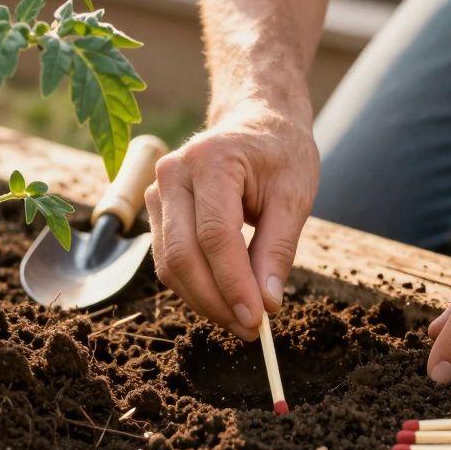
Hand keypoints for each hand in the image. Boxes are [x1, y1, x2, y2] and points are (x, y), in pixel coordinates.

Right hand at [146, 101, 318, 340]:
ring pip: (170, 264)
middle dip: (216, 301)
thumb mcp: (294, 195)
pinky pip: (169, 260)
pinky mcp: (156, 210)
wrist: (255, 120)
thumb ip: (278, 249)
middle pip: (183, 254)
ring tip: (242, 320)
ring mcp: (157, 191)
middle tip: (251, 329)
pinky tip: (225, 299)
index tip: (258, 319)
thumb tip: (267, 304)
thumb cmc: (280, 153)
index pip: (215, 235)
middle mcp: (173, 173)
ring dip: (204, 301)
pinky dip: (196, 287)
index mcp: (211, 160)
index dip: (234, 283)